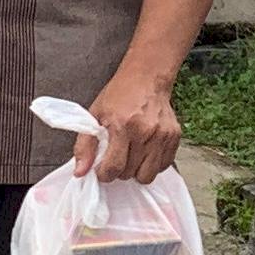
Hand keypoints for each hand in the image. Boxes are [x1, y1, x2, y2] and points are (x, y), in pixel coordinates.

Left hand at [78, 65, 180, 183]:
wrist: (146, 78)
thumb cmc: (119, 95)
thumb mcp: (94, 115)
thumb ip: (84, 146)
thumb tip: (80, 172)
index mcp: (122, 125)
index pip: (114, 168)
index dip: (104, 174)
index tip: (102, 169)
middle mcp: (145, 131)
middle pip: (130, 173)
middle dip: (119, 170)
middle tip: (116, 156)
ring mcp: (162, 135)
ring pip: (148, 176)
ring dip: (136, 170)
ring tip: (132, 156)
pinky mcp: (174, 137)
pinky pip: (163, 166)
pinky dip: (152, 164)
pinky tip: (145, 150)